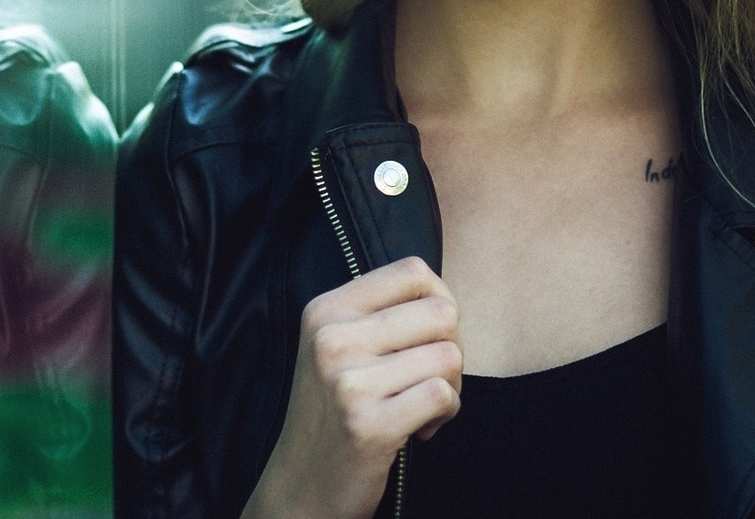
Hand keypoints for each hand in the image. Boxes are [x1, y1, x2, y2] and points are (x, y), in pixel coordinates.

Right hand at [243, 256, 461, 518]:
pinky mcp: (368, 424)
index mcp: (325, 310)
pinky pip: (443, 395)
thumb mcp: (337, 346)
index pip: (413, 271)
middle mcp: (331, 339)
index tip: (428, 336)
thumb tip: (444, 297)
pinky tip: (422, 427)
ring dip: (451, 387)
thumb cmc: (335, 409)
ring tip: (421, 405)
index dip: (440, 301)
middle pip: (442, 312)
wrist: (303, 483)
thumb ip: (380, 314)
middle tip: (427, 378)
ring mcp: (346, 382)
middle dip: (450, 348)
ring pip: (449, 356)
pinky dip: (446, 413)